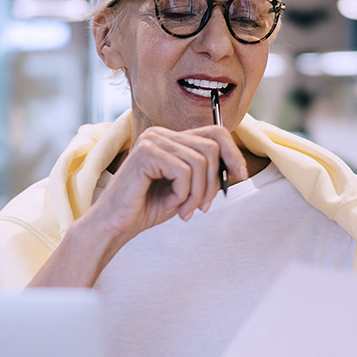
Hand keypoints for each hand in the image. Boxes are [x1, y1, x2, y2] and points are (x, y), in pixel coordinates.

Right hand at [83, 125, 248, 243]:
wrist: (116, 225)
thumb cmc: (147, 208)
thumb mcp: (186, 190)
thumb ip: (207, 175)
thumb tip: (237, 168)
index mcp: (170, 138)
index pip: (214, 132)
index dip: (233, 152)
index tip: (240, 175)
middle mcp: (160, 133)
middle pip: (211, 146)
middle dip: (213, 182)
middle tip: (202, 207)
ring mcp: (152, 140)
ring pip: (200, 161)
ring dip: (198, 193)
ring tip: (185, 210)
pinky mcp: (146, 153)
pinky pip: (183, 171)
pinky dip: (184, 194)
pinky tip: (172, 204)